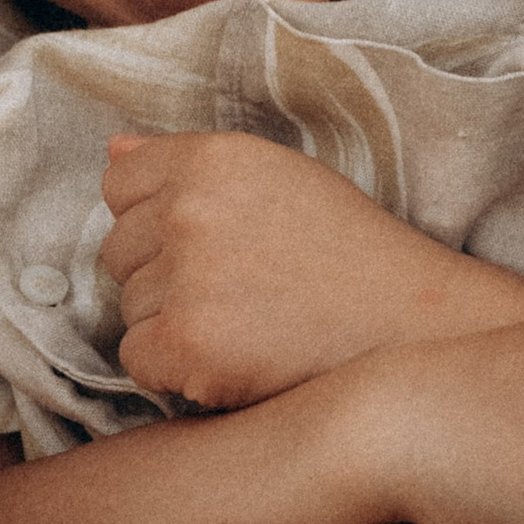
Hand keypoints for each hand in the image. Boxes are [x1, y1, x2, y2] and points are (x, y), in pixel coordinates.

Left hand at [102, 132, 523, 407]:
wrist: (411, 328)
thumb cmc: (348, 254)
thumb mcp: (280, 179)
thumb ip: (191, 164)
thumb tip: (112, 153)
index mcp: (212, 158)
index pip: (119, 185)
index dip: (155, 221)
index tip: (204, 245)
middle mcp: (190, 208)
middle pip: (118, 250)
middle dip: (161, 276)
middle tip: (237, 294)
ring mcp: (187, 276)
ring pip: (128, 307)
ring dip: (171, 324)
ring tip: (247, 325)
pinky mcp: (188, 342)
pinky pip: (137, 357)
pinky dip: (173, 370)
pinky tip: (232, 361)